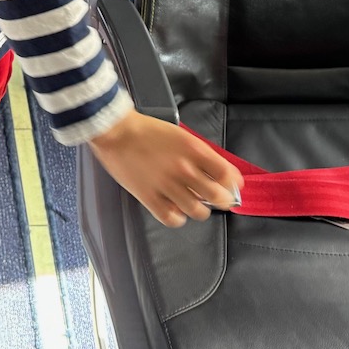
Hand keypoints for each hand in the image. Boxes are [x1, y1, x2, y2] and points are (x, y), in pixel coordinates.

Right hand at [88, 111, 242, 227]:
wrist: (115, 131)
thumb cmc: (146, 130)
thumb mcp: (180, 135)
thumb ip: (199, 153)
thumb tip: (217, 172)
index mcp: (193, 150)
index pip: (226, 174)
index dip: (232, 184)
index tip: (231, 187)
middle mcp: (184, 169)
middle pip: (217, 196)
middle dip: (222, 201)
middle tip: (217, 200)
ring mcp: (167, 185)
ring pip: (197, 211)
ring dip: (199, 210)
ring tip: (194, 205)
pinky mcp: (149, 197)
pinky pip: (172, 218)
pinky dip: (178, 218)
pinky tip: (175, 211)